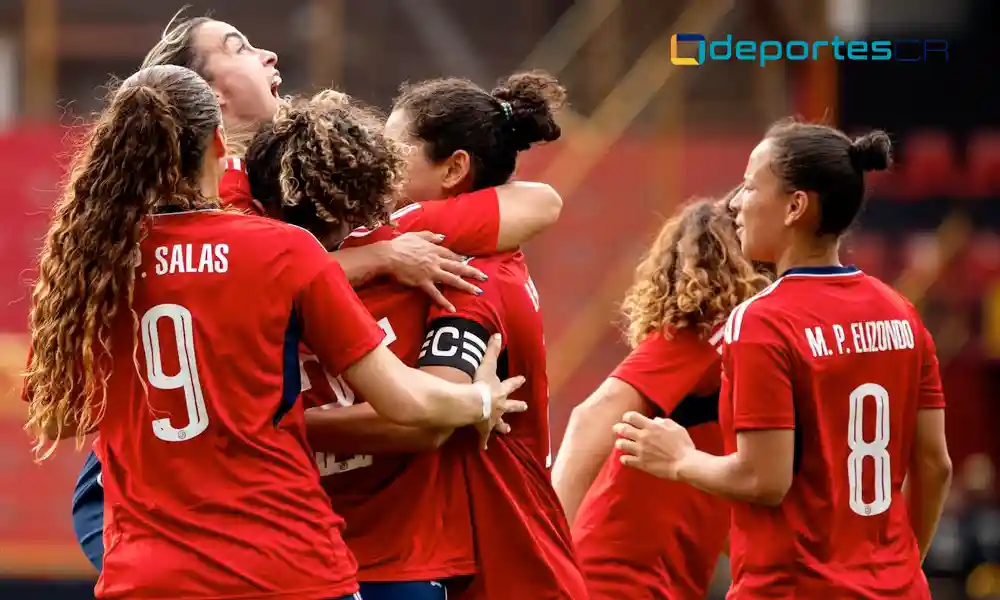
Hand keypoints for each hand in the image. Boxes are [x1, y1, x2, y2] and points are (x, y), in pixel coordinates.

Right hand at [385, 231, 486, 311]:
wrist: (388, 255)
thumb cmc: (399, 245)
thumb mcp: (416, 235)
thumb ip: (430, 235)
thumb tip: (442, 236)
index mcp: (434, 249)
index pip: (452, 255)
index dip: (461, 260)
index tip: (467, 263)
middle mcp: (436, 261)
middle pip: (458, 267)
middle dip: (473, 272)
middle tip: (484, 277)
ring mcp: (431, 272)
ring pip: (453, 280)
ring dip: (466, 286)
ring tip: (477, 292)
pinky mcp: (423, 282)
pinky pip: (436, 294)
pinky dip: (444, 302)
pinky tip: (452, 309)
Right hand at [473, 333, 526, 448]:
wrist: (476, 404)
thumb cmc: (481, 384)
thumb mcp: (487, 365)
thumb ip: (491, 350)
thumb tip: (498, 334)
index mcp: (501, 391)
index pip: (511, 384)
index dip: (516, 381)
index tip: (522, 379)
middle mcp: (500, 406)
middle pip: (511, 406)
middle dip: (517, 406)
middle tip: (525, 406)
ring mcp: (493, 419)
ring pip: (500, 423)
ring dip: (503, 426)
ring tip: (507, 431)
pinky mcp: (483, 430)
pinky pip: (483, 437)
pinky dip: (483, 443)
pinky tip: (483, 448)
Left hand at [614, 412, 694, 479]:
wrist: (685, 464)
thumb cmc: (684, 445)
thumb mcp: (677, 428)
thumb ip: (664, 422)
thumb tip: (655, 420)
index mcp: (652, 427)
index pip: (631, 416)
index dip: (627, 416)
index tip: (627, 419)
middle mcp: (643, 437)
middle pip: (622, 429)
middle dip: (618, 428)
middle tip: (617, 429)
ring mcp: (640, 451)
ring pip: (620, 444)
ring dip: (620, 442)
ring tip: (621, 443)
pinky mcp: (640, 463)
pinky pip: (625, 460)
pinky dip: (624, 458)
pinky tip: (626, 458)